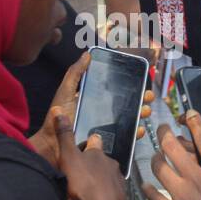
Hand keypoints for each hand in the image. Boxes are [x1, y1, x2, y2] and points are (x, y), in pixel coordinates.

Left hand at [30, 51, 152, 166]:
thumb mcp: (65, 92)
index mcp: (95, 100)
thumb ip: (75, 73)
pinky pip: (125, 139)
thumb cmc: (57, 117)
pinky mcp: (108, 144)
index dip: (131, 85)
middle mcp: (103, 114)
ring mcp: (107, 129)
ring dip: (141, 114)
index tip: (142, 78)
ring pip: (130, 120)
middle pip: (128, 104)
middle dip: (141, 99)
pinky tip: (139, 129)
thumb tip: (87, 54)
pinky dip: (135, 134)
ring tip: (146, 110)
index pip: (117, 90)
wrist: (52, 145)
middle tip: (148, 96)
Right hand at [54, 111, 126, 199]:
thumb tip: (59, 111)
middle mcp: (110, 165)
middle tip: (72, 187)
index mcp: (98, 154)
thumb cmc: (85, 182)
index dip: (87, 144)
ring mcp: (116, 182)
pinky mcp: (119, 199)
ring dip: (86, 192)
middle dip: (82, 176)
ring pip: (97, 184)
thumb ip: (64, 136)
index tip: (81, 148)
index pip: (94, 141)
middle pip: (94, 166)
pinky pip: (102, 199)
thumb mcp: (69, 157)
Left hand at [141, 110, 200, 199]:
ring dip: (156, 157)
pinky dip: (148, 188)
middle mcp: (198, 182)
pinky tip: (146, 183)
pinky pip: (154, 197)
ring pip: (160, 168)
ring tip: (156, 153)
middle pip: (175, 149)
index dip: (196, 124)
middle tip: (164, 128)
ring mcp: (182, 198)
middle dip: (167, 134)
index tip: (189, 113)